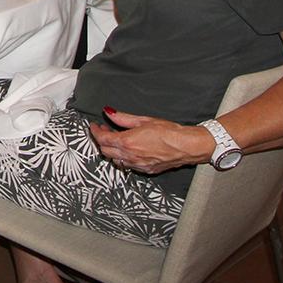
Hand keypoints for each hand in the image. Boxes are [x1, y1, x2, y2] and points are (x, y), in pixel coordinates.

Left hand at [89, 108, 213, 174]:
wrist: (187, 146)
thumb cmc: (169, 132)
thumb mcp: (143, 120)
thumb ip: (123, 118)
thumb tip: (109, 112)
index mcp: (127, 142)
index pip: (102, 139)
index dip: (95, 132)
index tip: (94, 126)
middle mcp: (130, 156)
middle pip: (105, 151)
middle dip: (102, 141)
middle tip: (104, 130)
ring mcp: (137, 165)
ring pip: (116, 160)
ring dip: (112, 150)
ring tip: (116, 139)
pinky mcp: (146, 170)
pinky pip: (128, 166)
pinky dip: (123, 158)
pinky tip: (129, 150)